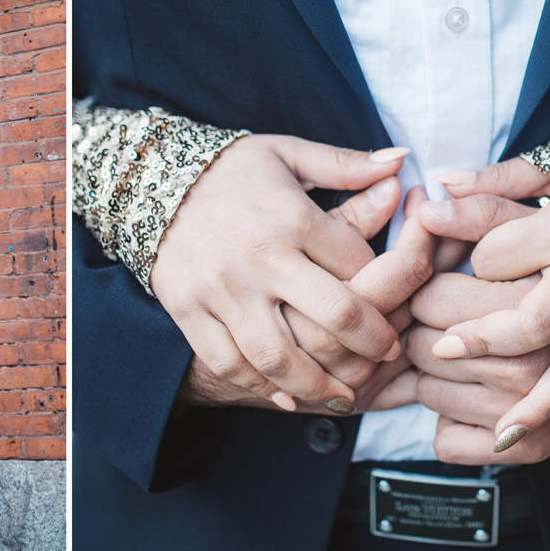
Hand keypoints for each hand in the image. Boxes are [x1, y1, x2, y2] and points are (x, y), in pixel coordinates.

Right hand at [150, 134, 411, 411]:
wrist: (148, 181)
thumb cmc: (229, 170)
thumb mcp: (287, 152)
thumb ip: (345, 163)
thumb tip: (401, 162)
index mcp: (293, 216)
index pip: (360, 264)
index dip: (392, 288)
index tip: (401, 304)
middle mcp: (261, 257)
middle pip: (336, 316)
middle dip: (374, 344)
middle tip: (389, 355)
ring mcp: (222, 290)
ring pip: (281, 355)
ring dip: (319, 384)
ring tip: (343, 394)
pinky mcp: (190, 311)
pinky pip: (228, 362)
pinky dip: (260, 388)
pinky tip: (286, 398)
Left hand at [419, 158, 549, 448]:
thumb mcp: (546, 171)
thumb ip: (490, 187)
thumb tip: (430, 204)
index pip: (495, 257)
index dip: (468, 266)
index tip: (457, 269)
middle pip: (534, 321)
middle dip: (486, 343)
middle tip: (441, 351)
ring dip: (537, 404)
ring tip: (500, 433)